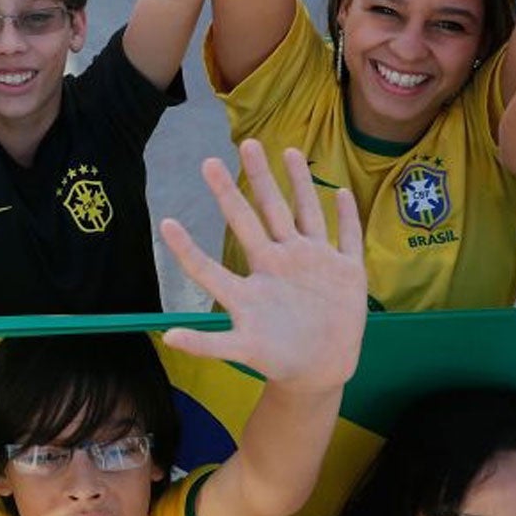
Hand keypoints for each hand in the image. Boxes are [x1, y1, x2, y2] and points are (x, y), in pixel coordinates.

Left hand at [158, 141, 365, 390]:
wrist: (318, 370)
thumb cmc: (277, 357)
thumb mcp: (240, 350)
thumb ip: (207, 343)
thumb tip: (167, 338)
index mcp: (256, 276)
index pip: (227, 246)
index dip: (205, 229)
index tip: (171, 215)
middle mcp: (282, 261)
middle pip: (266, 212)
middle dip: (255, 179)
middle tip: (242, 144)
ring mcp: (315, 263)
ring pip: (307, 213)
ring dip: (300, 184)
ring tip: (288, 151)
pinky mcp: (347, 272)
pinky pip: (348, 238)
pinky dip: (347, 218)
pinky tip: (342, 193)